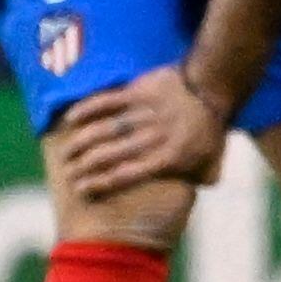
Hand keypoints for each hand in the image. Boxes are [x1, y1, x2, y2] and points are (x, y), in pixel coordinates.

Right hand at [52, 64, 233, 201]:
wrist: (213, 86)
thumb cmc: (211, 126)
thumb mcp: (212, 158)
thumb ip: (201, 178)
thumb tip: (193, 196)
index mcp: (169, 158)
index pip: (127, 175)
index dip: (100, 183)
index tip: (80, 190)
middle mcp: (154, 138)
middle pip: (110, 155)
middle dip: (84, 166)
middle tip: (68, 172)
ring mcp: (145, 113)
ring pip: (105, 130)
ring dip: (81, 142)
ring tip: (67, 152)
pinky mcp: (139, 92)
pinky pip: (107, 101)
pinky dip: (87, 109)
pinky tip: (70, 119)